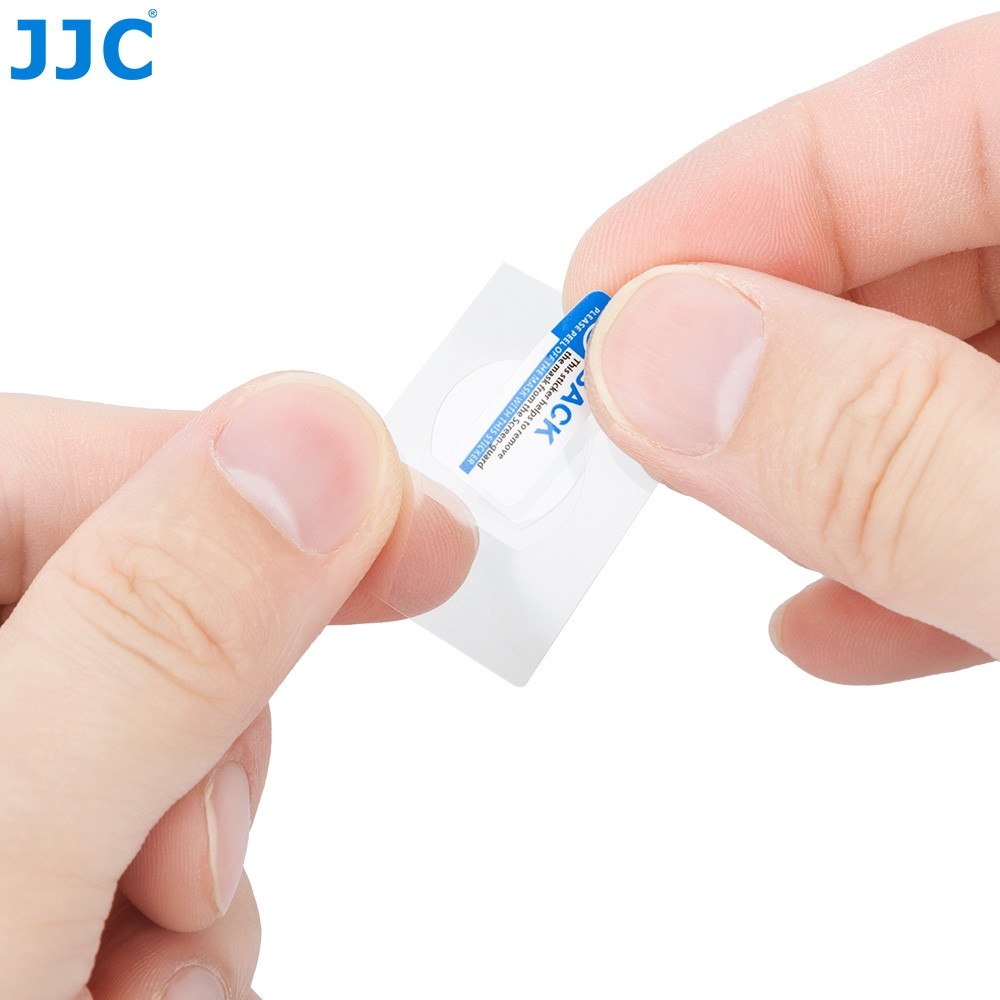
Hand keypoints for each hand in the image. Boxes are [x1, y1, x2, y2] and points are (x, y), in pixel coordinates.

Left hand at [0, 374, 476, 998]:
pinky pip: (157, 825)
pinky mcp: (20, 826)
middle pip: (142, 604)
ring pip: (171, 731)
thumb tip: (324, 440)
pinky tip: (116, 988)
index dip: (274, 483)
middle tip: (169, 888)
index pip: (86, 460)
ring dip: (196, 861)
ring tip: (117, 985)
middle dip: (211, 740)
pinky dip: (175, 917)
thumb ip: (159, 631)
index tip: (424, 534)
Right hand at [566, 14, 999, 683]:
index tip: (591, 309)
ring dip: (824, 461)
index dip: (739, 201)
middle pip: (940, 237)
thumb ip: (887, 449)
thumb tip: (658, 358)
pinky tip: (835, 620)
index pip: (940, 114)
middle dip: (764, 343)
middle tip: (631, 426)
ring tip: (713, 521)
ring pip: (966, 373)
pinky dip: (922, 550)